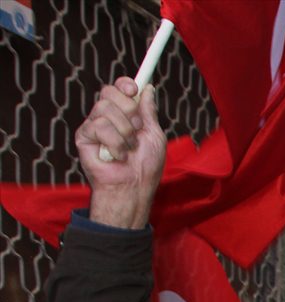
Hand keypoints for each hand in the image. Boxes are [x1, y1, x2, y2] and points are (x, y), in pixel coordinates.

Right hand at [75, 77, 166, 228]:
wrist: (133, 188)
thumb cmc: (146, 166)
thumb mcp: (154, 135)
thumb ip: (148, 111)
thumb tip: (148, 88)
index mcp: (124, 115)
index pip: (118, 88)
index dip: (124, 85)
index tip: (134, 90)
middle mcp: (106, 117)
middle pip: (109, 92)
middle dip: (129, 111)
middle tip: (136, 131)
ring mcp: (94, 126)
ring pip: (104, 108)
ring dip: (124, 132)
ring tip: (128, 149)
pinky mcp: (84, 137)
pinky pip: (98, 126)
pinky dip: (114, 143)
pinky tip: (116, 156)